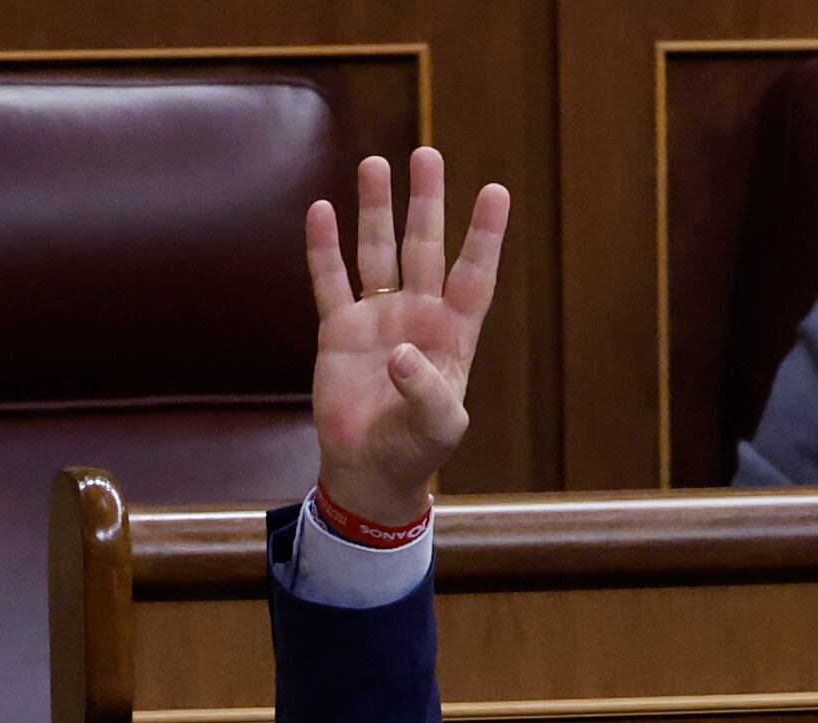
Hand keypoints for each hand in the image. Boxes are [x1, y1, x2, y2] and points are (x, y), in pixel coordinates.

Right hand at [307, 149, 509, 533]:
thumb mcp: (437, 427)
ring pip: (378, 252)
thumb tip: (399, 352)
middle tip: (427, 155)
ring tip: (376, 164)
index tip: (496, 191)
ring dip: (376, 210)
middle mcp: (417, 316)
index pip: (473, 276)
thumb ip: (426, 391)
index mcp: (452, 335)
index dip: (485, 236)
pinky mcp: (338, 331)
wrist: (369, 472)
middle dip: (426, 202)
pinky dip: (324, 248)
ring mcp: (377, 319)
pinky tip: (321, 211)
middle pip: (424, 247)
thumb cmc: (415, 451)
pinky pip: (331, 281)